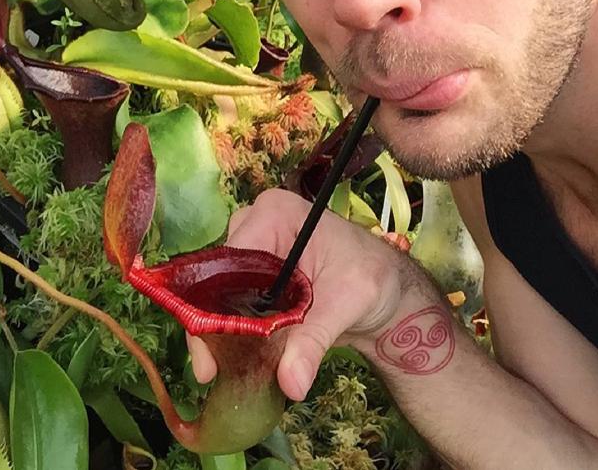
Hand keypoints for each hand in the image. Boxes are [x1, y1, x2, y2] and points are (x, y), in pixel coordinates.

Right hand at [187, 188, 407, 399]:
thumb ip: (314, 340)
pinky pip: (230, 302)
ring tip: (224, 369)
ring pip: (217, 292)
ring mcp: (252, 248)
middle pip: (216, 277)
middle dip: (213, 324)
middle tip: (212, 371)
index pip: (228, 261)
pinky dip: (234, 330)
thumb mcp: (345, 305)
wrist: (386, 290)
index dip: (215, 308)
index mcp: (275, 213)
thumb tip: (292, 383)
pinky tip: (239, 359)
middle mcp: (255, 223)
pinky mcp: (253, 273)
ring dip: (221, 330)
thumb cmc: (372, 277)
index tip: (211, 358)